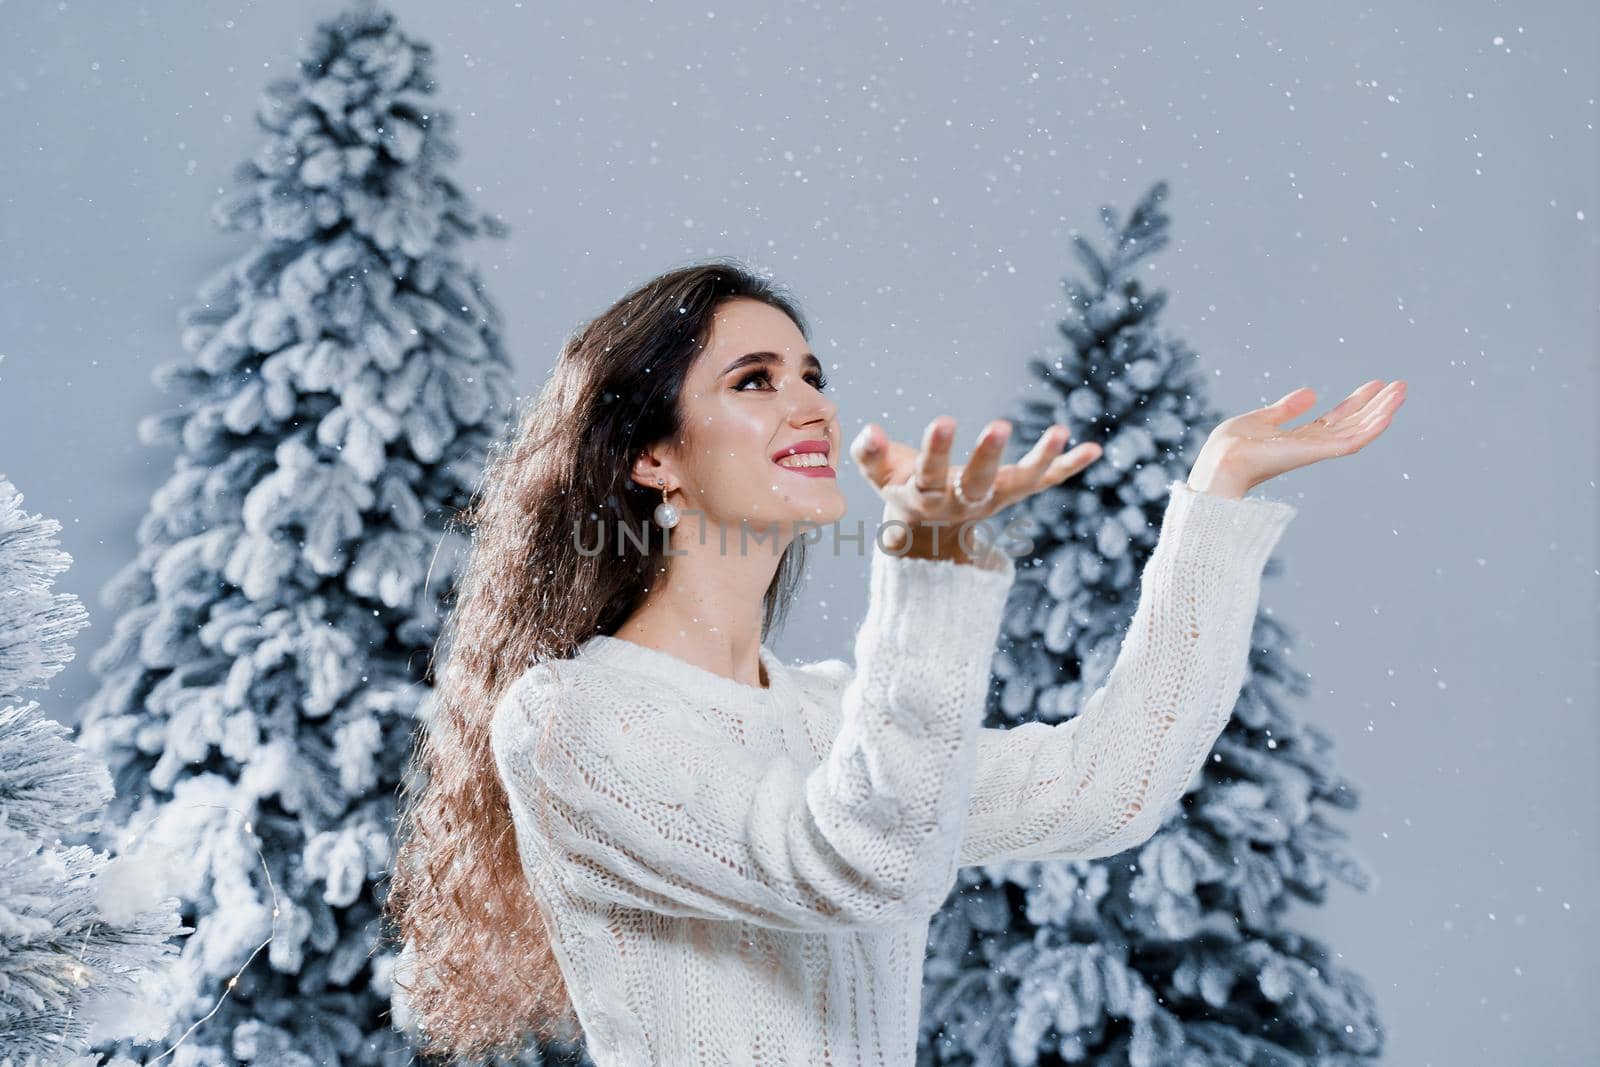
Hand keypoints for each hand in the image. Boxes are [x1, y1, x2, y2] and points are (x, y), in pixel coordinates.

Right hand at [850, 417, 1101, 532]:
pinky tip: (1095, 449)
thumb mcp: (879, 474)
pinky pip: (1046, 480)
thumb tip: (869, 430)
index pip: (931, 474)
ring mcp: (994, 499)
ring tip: (1061, 431)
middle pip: (978, 482)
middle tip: (1000, 424)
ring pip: (1020, 483)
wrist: (931, 528)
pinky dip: (1069, 466)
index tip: (942, 421)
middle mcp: (963, 502)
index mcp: (926, 496)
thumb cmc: (902, 487)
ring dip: (1042, 459)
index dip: (936, 450)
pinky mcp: (1015, 493)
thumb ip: (869, 454)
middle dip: (988, 454)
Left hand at [1188, 379, 1408, 496]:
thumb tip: (1311, 393)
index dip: (1356, 402)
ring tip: (1401, 392)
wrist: (1222, 461)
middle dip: (1377, 406)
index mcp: (1300, 438)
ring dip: (1381, 412)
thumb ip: (1286, 409)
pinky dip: (1370, 429)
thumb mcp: (1263, 419)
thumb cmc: (1232, 446)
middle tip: (1399, 386)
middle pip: (1353, 424)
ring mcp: (1316, 450)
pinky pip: (1351, 442)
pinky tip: (1387, 414)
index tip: (1375, 384)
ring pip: (1359, 431)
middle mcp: (1313, 445)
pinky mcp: (1316, 452)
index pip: (1336, 419)